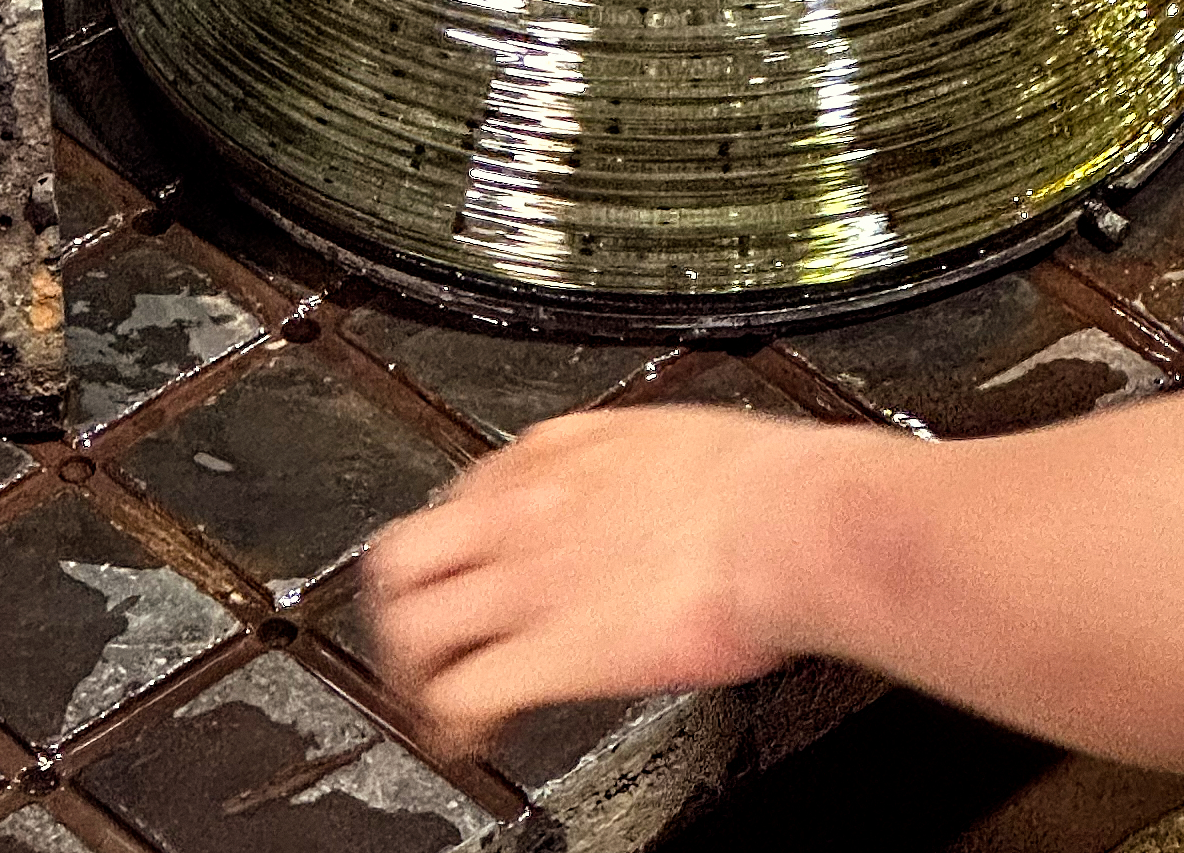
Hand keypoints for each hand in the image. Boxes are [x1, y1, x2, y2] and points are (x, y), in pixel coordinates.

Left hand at [362, 405, 834, 759]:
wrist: (784, 523)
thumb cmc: (762, 485)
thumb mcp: (674, 441)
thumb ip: (632, 471)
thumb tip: (651, 492)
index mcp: (554, 455)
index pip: (466, 494)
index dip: (463, 543)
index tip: (476, 570)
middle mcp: (523, 512)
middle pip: (403, 555)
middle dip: (399, 605)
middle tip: (419, 640)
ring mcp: (527, 584)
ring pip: (411, 626)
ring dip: (412, 671)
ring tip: (430, 700)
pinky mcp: (549, 655)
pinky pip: (462, 696)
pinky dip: (453, 727)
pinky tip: (470, 742)